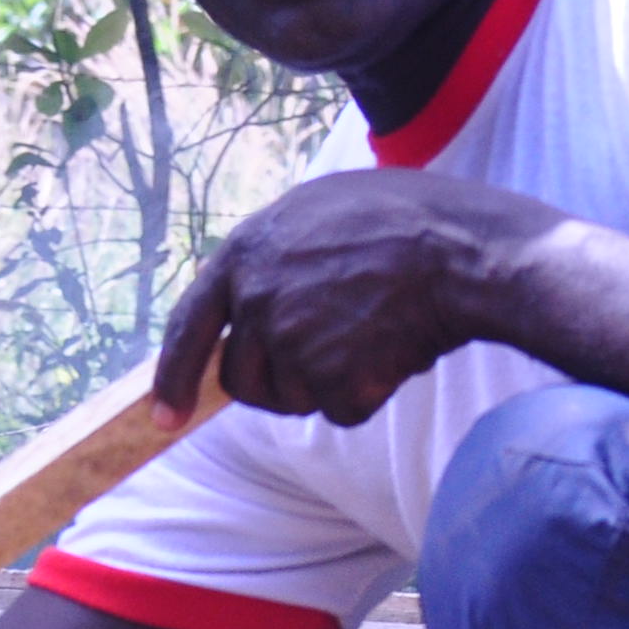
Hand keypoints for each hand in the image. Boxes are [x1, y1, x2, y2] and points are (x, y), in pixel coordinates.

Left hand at [156, 168, 565, 428]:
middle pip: (242, 379)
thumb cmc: (406, 222)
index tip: (164, 417)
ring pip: (290, 399)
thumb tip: (245, 291)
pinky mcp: (329, 378)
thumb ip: (272, 254)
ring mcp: (289, 340)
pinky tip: (395, 351)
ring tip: (371, 336)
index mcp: (244, 253)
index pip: (189, 326)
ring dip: (326, 387)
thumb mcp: (319, 211)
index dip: (173, 376)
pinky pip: (340, 410)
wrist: (464, 253)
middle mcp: (255, 299)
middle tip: (330, 359)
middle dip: (277, 385)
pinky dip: (368, 395)